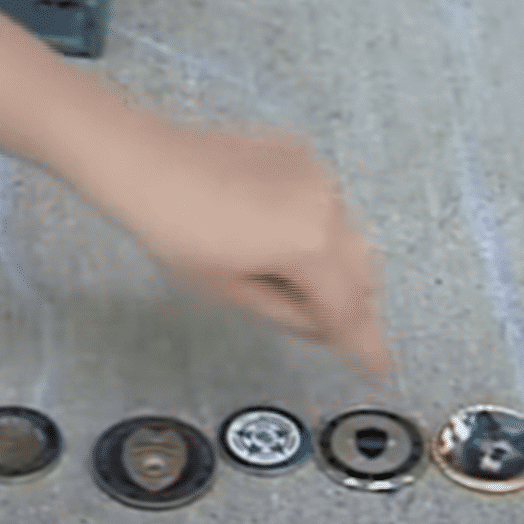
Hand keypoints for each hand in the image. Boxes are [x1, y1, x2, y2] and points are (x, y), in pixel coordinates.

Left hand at [85, 115, 394, 385]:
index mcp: (310, 245)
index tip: (379, 371)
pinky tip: (270, 232)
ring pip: (349, 236)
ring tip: (282, 278)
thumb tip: (324, 327)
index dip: (367, 348)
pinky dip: (313, 226)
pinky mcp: (300, 153)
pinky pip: (324, 202)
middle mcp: (326, 204)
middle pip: (364, 272)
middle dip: (350, 305)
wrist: (145, 162)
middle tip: (320, 327)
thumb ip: (291, 315)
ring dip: (333, 265)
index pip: (351, 311)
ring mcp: (316, 173)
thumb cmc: (174, 229)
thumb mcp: (231, 290)